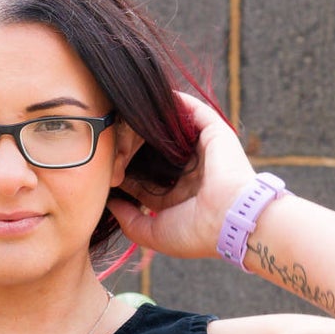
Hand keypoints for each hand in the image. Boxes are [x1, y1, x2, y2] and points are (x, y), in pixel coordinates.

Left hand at [106, 89, 258, 260]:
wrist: (230, 220)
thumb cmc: (194, 233)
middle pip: (156, 152)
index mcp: (178, 197)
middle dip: (134, 145)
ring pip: (171, 130)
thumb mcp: (152, 234)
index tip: (104, 166)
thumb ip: (128, 221)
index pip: (146, 180)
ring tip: (126, 113)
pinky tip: (149, 99)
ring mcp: (203, 151)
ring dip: (151, 122)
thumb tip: (109, 203)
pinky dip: (173, 102)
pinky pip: (191, 109)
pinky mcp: (214, 132)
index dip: (125, 172)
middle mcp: (190, 172)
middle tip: (111, 137)